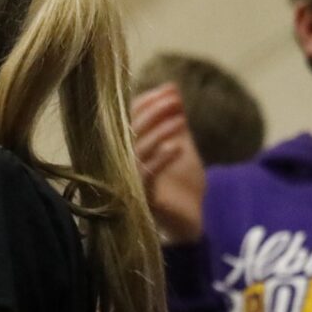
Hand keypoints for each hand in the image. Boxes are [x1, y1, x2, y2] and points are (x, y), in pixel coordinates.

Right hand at [130, 83, 206, 243]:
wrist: (190, 224)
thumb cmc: (181, 186)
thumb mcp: (181, 145)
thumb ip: (174, 121)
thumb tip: (170, 88)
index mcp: (128, 151)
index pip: (128, 120)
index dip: (146, 103)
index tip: (168, 91)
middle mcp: (121, 165)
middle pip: (129, 133)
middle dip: (152, 113)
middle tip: (173, 99)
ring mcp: (127, 182)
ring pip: (136, 151)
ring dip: (159, 132)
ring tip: (180, 119)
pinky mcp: (138, 199)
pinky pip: (145, 175)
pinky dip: (161, 159)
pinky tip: (178, 147)